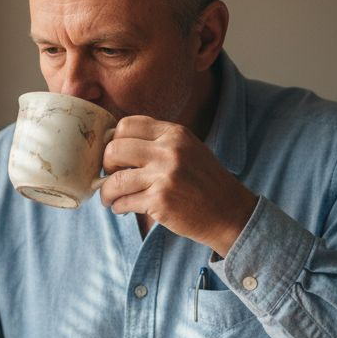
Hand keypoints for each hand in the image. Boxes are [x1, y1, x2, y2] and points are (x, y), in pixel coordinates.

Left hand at [100, 115, 258, 254]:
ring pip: (114, 180)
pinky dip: (118, 207)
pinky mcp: (160, 201)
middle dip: (106, 165)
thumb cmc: (205, 183)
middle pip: (114, 150)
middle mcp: (169, 151)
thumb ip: (157, 143)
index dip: (114, 140)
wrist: (230, 213)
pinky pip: (124, 202)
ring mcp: (164, 176)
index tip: (115, 155)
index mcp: (174, 134)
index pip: (127, 125)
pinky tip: (123, 208)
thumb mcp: (188, 150)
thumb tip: (114, 144)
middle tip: (111, 177)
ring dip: (106, 192)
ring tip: (109, 199)